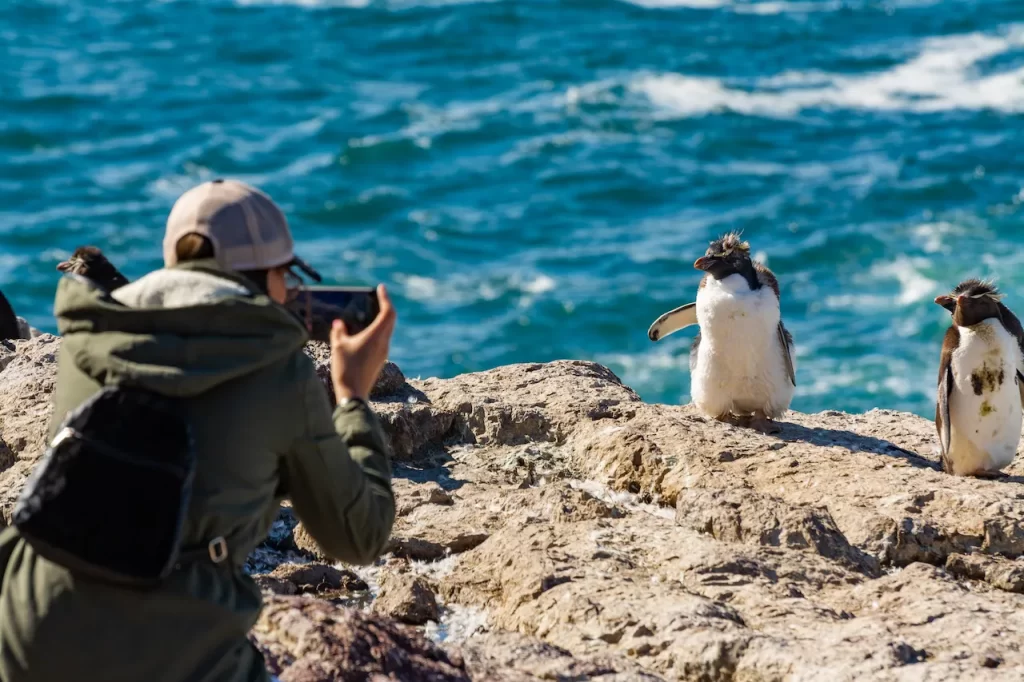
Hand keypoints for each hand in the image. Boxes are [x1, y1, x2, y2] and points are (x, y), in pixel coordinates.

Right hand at [330, 284, 396, 401]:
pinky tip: (365, 332)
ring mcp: (384, 352)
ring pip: (387, 330)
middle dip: (385, 306)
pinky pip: (382, 339)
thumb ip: (338, 332)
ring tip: (370, 313)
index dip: (385, 298)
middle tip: (377, 297)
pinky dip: (377, 330)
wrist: (354, 393)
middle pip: (390, 320)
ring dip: (381, 319)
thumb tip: (339, 323)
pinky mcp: (380, 359)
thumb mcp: (338, 347)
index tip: (380, 288)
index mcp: (376, 336)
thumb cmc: (346, 369)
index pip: (388, 312)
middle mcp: (384, 343)